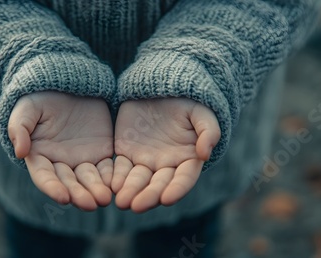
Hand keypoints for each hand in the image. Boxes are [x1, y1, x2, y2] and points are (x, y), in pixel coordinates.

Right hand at [8, 91, 112, 210]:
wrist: (67, 85)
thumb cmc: (40, 97)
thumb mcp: (27, 108)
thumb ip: (20, 128)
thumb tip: (20, 151)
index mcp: (39, 156)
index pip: (44, 176)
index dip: (52, 188)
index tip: (63, 197)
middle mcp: (61, 164)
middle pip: (69, 183)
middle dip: (79, 194)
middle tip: (90, 204)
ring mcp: (82, 160)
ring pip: (90, 180)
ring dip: (96, 191)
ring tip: (104, 199)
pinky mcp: (102, 153)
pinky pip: (108, 168)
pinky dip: (112, 177)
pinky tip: (118, 184)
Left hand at [112, 98, 219, 212]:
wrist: (161, 88)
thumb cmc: (187, 101)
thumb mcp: (202, 112)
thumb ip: (208, 132)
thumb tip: (204, 154)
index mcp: (188, 159)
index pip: (184, 179)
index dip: (176, 190)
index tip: (166, 199)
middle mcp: (166, 165)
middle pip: (158, 185)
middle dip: (148, 196)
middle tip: (136, 206)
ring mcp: (145, 161)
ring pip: (138, 181)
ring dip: (130, 192)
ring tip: (122, 202)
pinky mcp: (127, 153)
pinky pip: (121, 168)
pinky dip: (117, 178)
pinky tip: (112, 185)